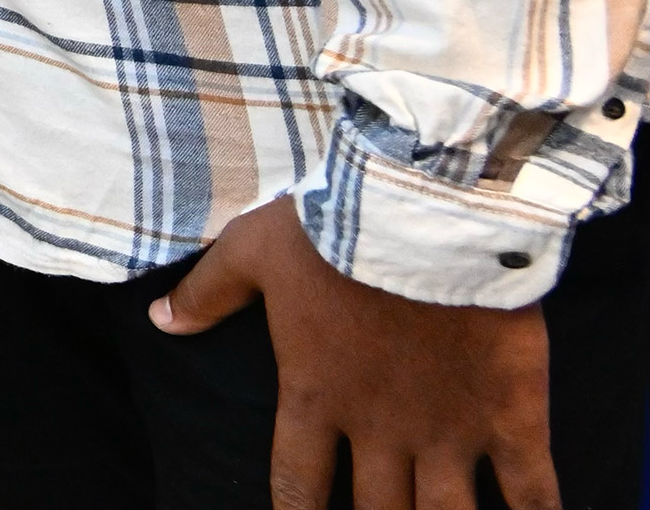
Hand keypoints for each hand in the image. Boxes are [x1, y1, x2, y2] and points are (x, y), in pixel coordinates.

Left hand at [151, 194, 556, 508]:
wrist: (422, 211)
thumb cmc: (330, 226)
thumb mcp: (249, 250)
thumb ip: (207, 293)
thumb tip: (160, 320)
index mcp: (313, 394)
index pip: (296, 481)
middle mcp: (379, 428)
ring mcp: (447, 428)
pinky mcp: (511, 416)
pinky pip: (531, 490)